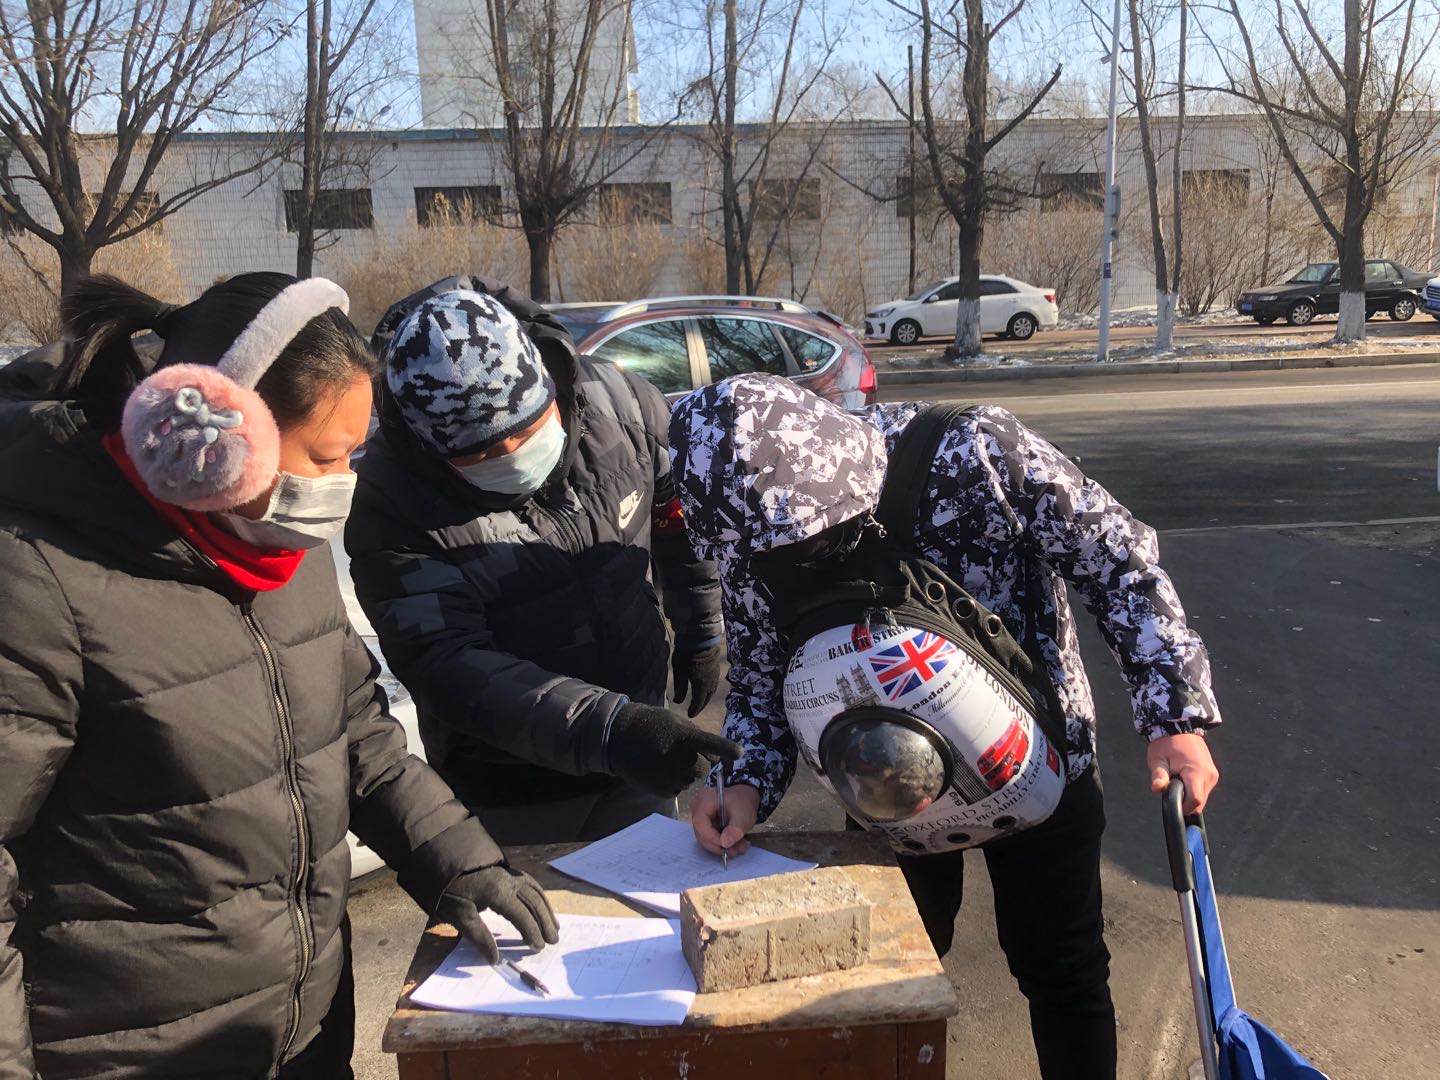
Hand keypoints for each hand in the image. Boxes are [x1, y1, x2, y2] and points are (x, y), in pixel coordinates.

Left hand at [434, 865, 559, 964]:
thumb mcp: (459, 916)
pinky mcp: (507, 872)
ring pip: (535, 892)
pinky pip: (530, 883)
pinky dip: (540, 896)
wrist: (444, 863)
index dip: (532, 932)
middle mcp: (509, 881)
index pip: (522, 915)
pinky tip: (542, 905)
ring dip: (546, 910)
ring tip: (555, 926)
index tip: (538, 947)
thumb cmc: (449, 892)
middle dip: (545, 923)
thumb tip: (496, 959)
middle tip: (554, 940)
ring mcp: (510, 874)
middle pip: (534, 903)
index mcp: (497, 893)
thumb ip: (479, 938)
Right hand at [608, 702, 739, 795]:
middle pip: (701, 768)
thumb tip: (715, 759)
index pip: (709, 743)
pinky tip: (657, 770)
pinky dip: (671, 782)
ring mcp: (668, 775)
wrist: (619, 737)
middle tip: (675, 753)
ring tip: (662, 760)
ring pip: (689, 780)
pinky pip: (677, 789)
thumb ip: (698, 739)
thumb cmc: (653, 726)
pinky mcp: (660, 789)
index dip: (725, 748)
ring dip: (682, 773)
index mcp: (682, 736)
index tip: (741, 752)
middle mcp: (677, 757)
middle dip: (694, 763)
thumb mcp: (676, 724)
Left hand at [672, 643, 722, 717]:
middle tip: (695, 711)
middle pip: (707, 698)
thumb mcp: (679, 673)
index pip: (699, 702)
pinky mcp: (716, 668)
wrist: (700, 638)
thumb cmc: (686, 655)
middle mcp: (711, 682)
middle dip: (701, 706)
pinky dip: (709, 689)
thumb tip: (678, 702)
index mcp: (701, 686)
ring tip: (700, 701)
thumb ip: (679, 689)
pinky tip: (705, 688)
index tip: (690, 715)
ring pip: (712, 691)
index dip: (694, 710)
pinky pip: (714, 683)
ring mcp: (715, 675)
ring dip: (706, 698)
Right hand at [691, 782, 760, 857]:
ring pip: (706, 839)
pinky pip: (710, 838)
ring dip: (722, 847)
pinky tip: (735, 844)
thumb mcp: (743, 815)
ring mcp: (700, 817)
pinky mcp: (705, 825)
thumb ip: (735, 829)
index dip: (711, 837)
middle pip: (701, 833)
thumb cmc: (742, 801)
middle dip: (718, 846)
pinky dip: (722, 844)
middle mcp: (698, 808)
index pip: (700, 823)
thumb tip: (725, 844)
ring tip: (738, 848)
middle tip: (734, 851)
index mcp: (704, 800)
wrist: (744, 797)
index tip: (725, 846)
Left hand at [1148, 733, 1219, 813]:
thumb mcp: (1158, 759)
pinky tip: (1184, 779)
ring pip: (1202, 798)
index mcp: (1196, 772)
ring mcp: (1213, 775)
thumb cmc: (1166, 744)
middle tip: (1172, 788)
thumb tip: (1156, 788)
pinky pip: (1204, 790)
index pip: (1195, 801)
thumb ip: (1159, 775)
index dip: (1183, 807)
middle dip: (1185, 801)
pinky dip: (1194, 790)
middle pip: (1199, 802)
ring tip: (1178, 780)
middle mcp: (1209, 775)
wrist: (1179, 728)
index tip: (1172, 802)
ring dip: (1189, 795)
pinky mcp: (1213, 775)